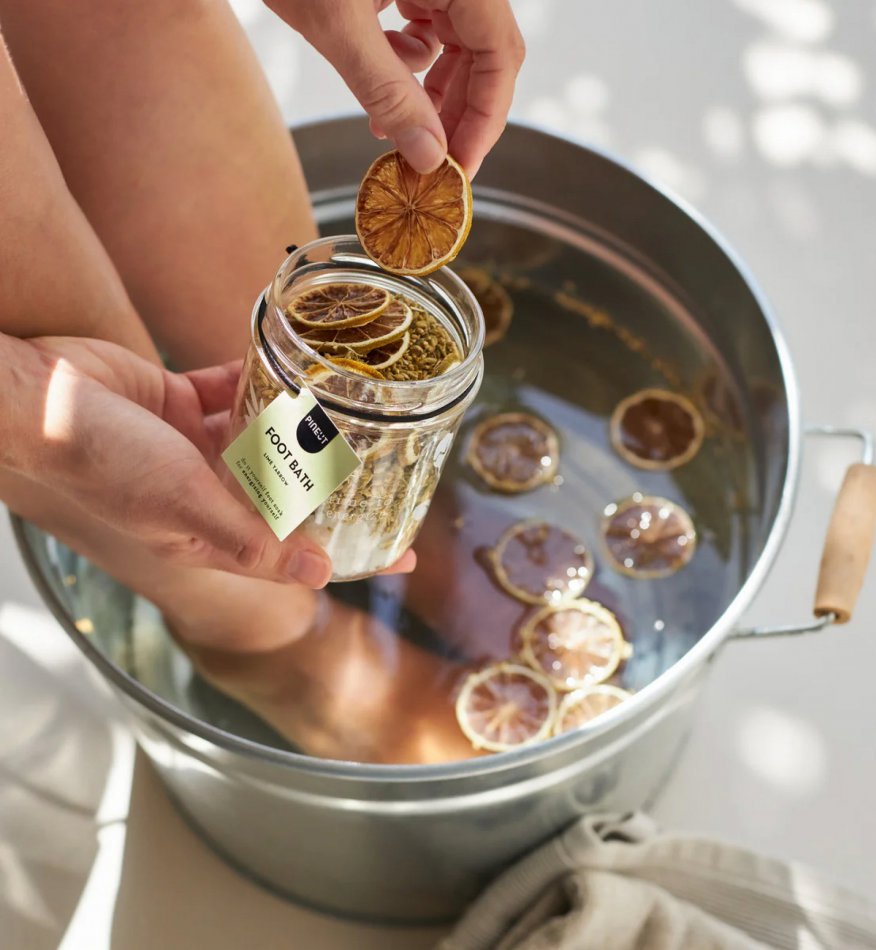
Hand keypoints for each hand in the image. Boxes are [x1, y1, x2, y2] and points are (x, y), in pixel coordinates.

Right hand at [8, 335, 413, 584]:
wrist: (31, 396)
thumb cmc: (99, 461)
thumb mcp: (185, 508)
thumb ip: (252, 539)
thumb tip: (319, 573)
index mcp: (208, 533)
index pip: (296, 553)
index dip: (351, 554)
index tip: (405, 549)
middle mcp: (206, 493)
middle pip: (288, 493)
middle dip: (334, 481)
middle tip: (393, 460)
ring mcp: (192, 447)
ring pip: (264, 437)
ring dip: (298, 422)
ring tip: (353, 406)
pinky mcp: (177, 401)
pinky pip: (233, 391)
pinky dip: (259, 380)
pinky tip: (293, 367)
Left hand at [264, 0, 524, 176]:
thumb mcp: (337, 22)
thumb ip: (387, 92)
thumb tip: (429, 156)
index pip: (500, 53)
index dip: (485, 118)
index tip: (460, 166)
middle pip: (482, 53)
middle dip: (456, 112)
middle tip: (431, 162)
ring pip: (454, 45)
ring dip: (428, 93)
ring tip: (393, 127)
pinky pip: (426, 27)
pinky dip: (405, 63)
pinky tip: (377, 76)